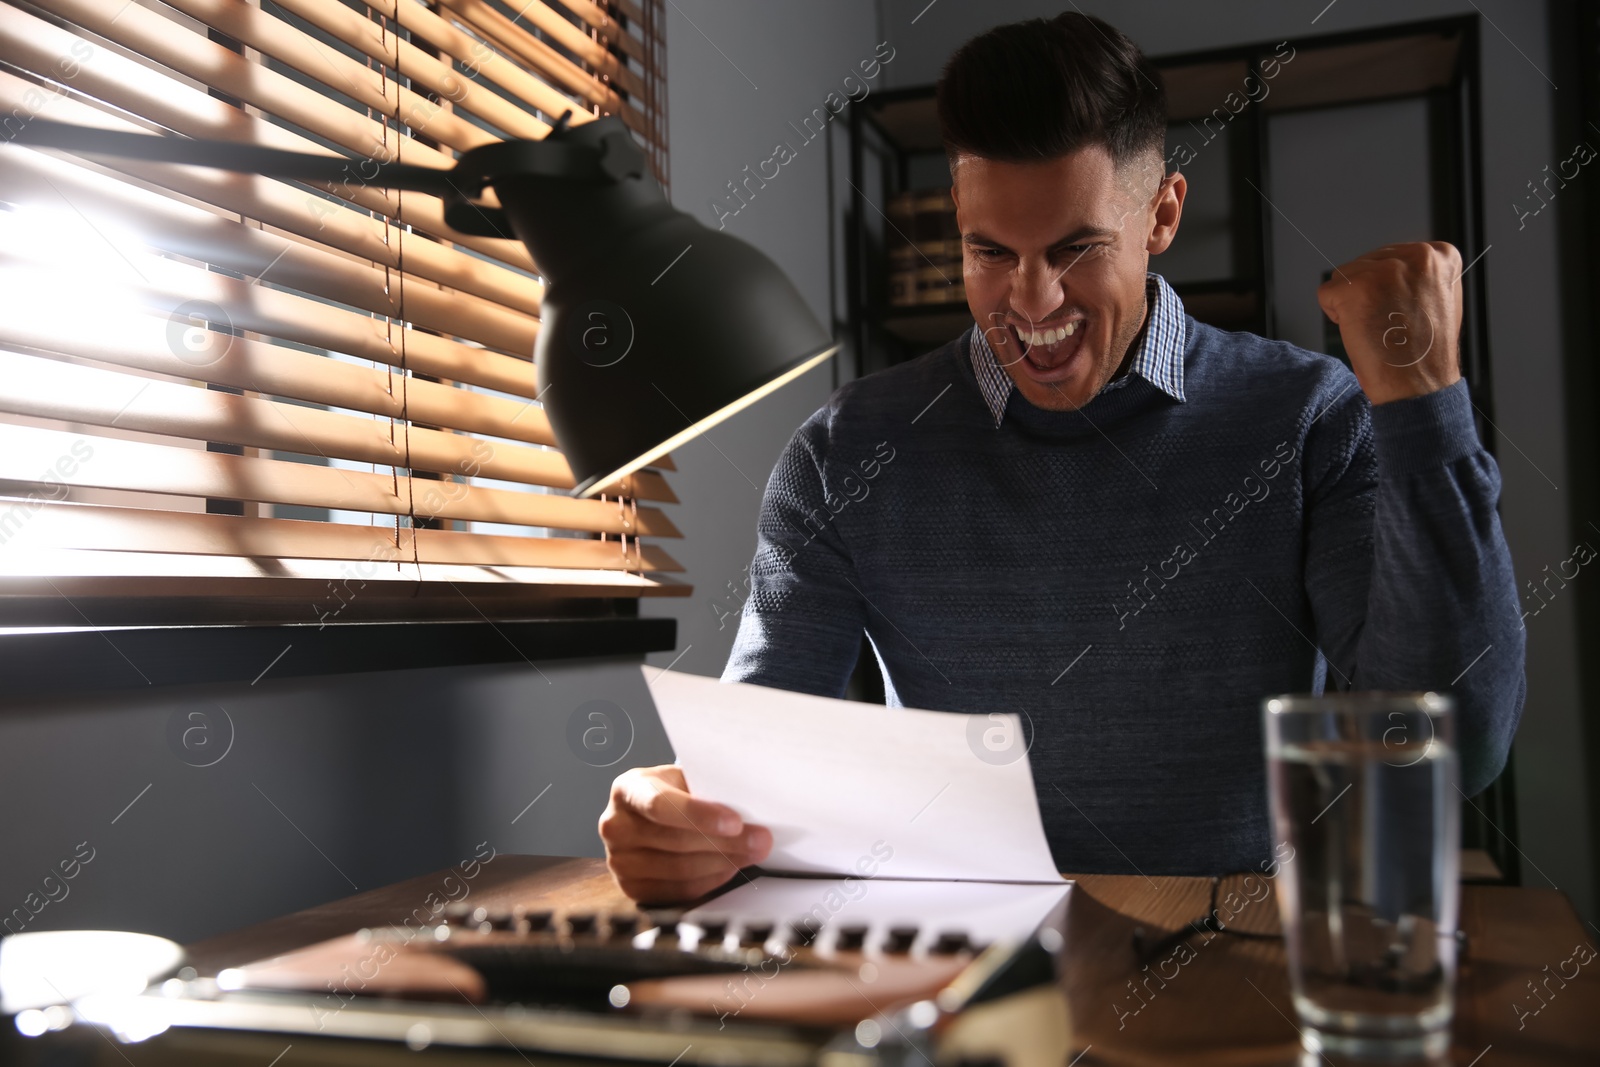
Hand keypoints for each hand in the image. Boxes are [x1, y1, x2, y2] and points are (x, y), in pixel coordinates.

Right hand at [599, 764, 771, 904]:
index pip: (660, 805)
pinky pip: (679, 891)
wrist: (647, 812)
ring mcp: (620, 861)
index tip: (735, 822)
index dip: (699, 815)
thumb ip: (705, 789)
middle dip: (726, 843)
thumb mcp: (682, 778)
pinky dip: (711, 881)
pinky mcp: (632, 888)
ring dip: (724, 863)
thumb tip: (749, 806)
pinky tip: (729, 868)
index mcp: (628, 789)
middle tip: (760, 840)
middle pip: (676, 841)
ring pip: (681, 870)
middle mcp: (615, 826)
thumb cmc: (671, 792)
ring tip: (751, 853)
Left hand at [1317, 241, 1462, 404]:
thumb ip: (1415, 276)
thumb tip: (1387, 268)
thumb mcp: (1436, 298)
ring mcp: (1384, 269)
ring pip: (1344, 277)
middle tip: (1389, 325)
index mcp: (1440, 255)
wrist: (1419, 385)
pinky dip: (1335, 316)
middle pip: (1366, 263)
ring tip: (1378, 328)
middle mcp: (1416, 255)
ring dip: (1352, 304)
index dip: (1387, 288)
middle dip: (1369, 295)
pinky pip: (1326, 294)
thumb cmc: (1425, 352)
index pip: (1390, 257)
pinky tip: (1361, 331)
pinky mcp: (1355, 287)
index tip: (1403, 312)